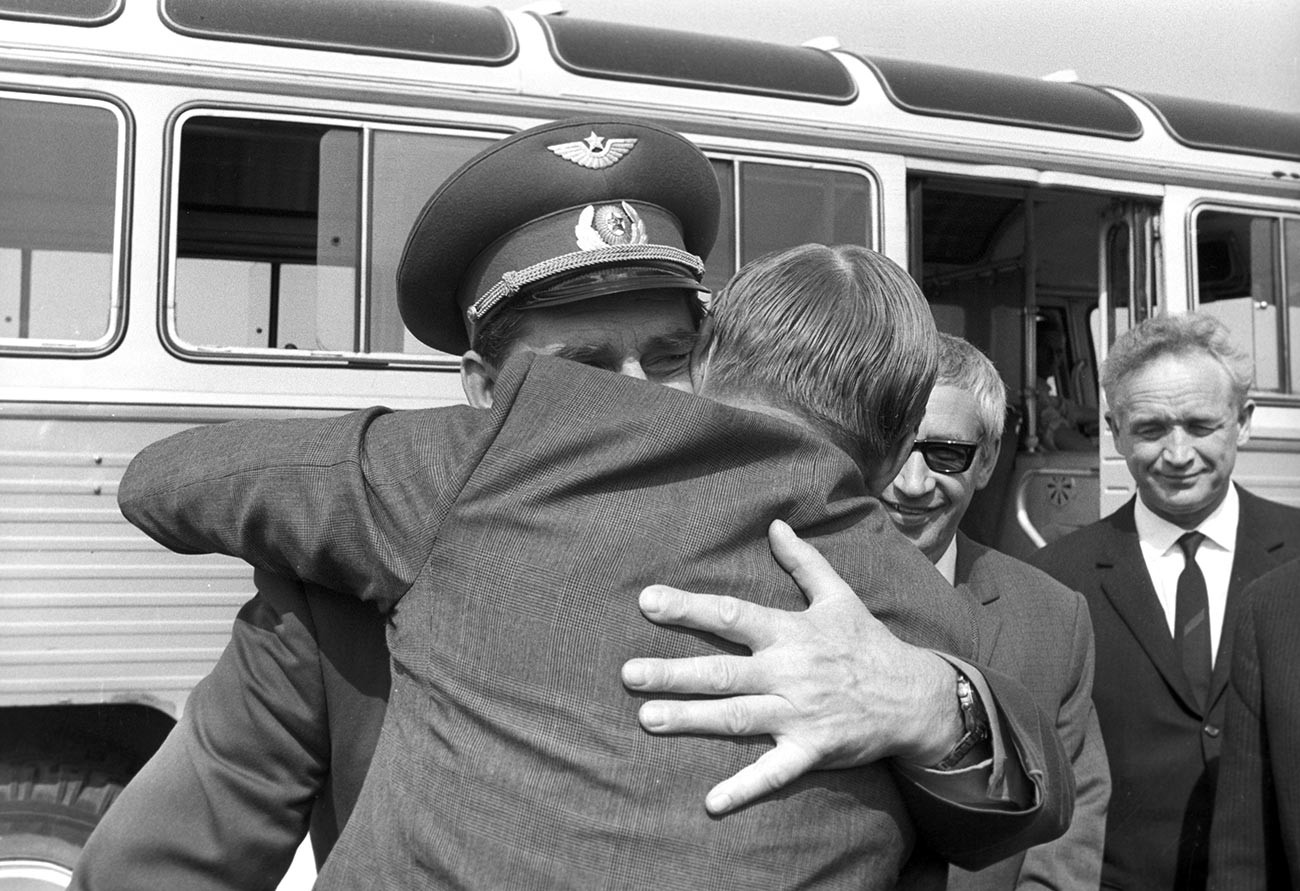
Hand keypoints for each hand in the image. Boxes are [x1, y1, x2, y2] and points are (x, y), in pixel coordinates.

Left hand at [621, 519, 959, 813]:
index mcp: (791, 633)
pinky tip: (711, 804)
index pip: (732, 616)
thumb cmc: (868, 644)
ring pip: (735, 718)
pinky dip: (744, 788)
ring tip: (647, 718)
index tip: (647, 602)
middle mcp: (789, 673)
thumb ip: (804, 561)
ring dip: (690, 720)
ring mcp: (799, 714)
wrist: (915, 697)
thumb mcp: (839, 596)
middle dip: (673, 672)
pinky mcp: (811, 750)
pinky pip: (774, 773)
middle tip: (627, 673)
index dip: (689, 609)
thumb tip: (775, 523)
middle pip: (722, 672)